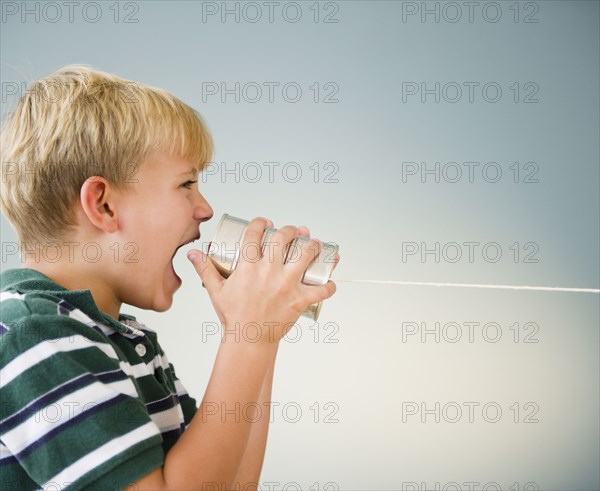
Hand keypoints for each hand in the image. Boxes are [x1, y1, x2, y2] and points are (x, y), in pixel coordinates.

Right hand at [187, 218, 336, 343]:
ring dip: (314, 246)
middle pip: (284, 238)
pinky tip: (331, 283)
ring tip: (315, 244)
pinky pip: (320, 291)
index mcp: (248, 267)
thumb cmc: (233, 316)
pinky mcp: (299, 300)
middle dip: (291, 230)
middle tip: (294, 231)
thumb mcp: (216, 290)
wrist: (247, 340)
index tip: (266, 222)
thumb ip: (205, 269)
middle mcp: (269, 271)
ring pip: (306, 256)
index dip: (261, 222)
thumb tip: (192, 253)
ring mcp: (286, 285)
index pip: (255, 234)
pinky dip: (329, 287)